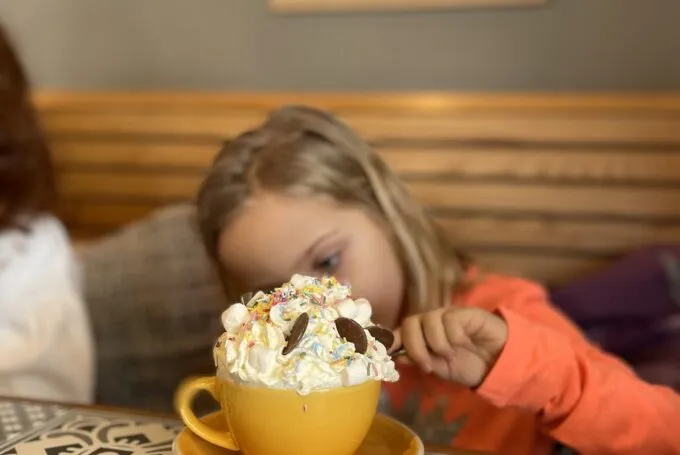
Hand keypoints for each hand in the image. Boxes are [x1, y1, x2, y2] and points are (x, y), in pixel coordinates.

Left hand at [390, 306, 508, 387]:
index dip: (390, 341)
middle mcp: (431, 322)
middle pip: (410, 322)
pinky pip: (449, 320)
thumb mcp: (439, 368)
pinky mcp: (464, 312)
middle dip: (414, 346)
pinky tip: (464, 344)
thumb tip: (395, 355)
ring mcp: (447, 315)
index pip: (400, 331)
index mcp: (422, 335)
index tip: (385, 354)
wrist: (498, 363)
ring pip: (428, 320)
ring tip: (450, 356)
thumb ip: (419, 359)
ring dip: (437, 343)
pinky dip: (453, 336)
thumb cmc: (468, 365)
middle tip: (428, 365)